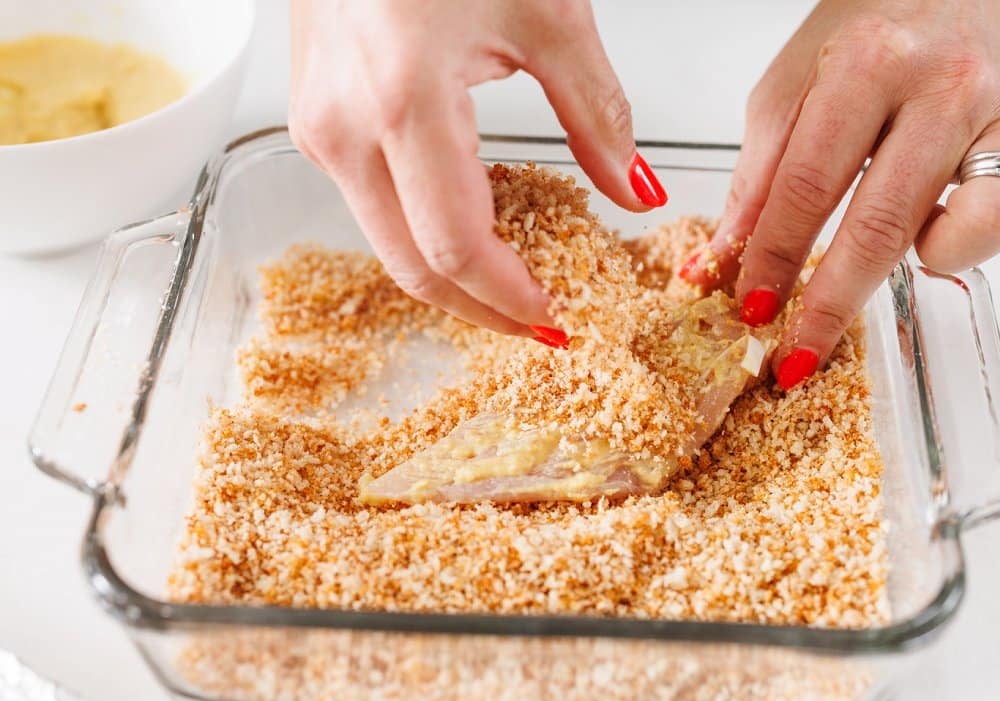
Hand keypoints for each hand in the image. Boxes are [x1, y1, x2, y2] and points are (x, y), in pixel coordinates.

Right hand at [289, 0, 666, 338]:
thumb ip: (598, 114)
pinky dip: (423, 232)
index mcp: (404, 101)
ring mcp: (320, 129)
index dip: (507, 299)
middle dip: (479, 309)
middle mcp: (344, 128)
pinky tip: (472, 226)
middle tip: (537, 324)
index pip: (454, 247)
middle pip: (411, 267)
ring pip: (386, 243)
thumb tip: (635, 190)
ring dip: (451, 275)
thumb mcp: (548, 16)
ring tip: (514, 279)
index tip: (555, 321)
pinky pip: (372, 205)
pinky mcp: (316, 123)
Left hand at [680, 0, 999, 388]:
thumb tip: (726, 261)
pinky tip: (992, 223)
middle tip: (801, 352)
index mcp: (873, 63)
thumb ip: (760, 174)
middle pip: (887, 221)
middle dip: (834, 301)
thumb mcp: (791, 86)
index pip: (810, 185)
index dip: (775, 257)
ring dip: (944, 256)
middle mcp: (952, 85)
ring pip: (990, 222)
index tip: (754, 308)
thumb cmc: (868, 36)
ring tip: (921, 235)